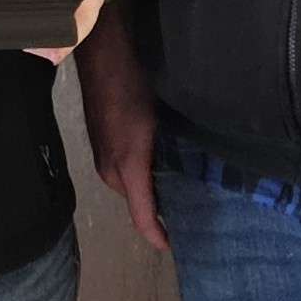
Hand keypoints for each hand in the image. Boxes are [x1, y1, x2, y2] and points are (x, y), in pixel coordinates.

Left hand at [25, 0, 104, 64]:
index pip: (84, 22)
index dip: (69, 38)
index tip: (52, 49)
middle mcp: (84, 6)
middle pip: (72, 35)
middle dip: (53, 46)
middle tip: (30, 48)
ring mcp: (73, 11)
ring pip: (62, 35)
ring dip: (45, 44)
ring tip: (25, 45)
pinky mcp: (61, 11)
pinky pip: (53, 30)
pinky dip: (41, 38)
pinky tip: (26, 42)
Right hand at [75, 9, 166, 250]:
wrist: (104, 53)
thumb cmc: (130, 89)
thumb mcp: (152, 130)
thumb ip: (163, 166)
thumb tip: (181, 194)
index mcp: (124, 172)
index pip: (142, 219)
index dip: (159, 236)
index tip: (177, 247)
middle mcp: (111, 171)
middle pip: (139, 204)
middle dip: (162, 212)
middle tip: (196, 213)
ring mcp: (106, 155)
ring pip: (134, 186)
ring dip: (156, 190)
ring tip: (187, 188)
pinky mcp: (106, 141)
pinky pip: (128, 170)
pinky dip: (147, 174)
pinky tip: (168, 162)